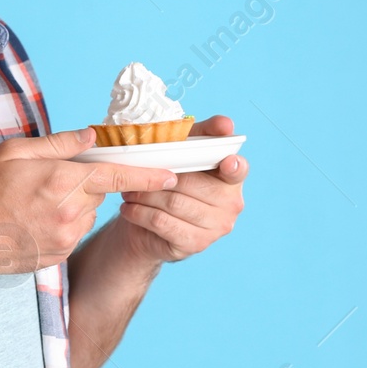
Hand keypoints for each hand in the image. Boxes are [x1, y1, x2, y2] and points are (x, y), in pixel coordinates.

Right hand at [0, 126, 180, 282]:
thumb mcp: (12, 153)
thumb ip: (57, 144)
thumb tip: (90, 137)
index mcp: (61, 181)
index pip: (115, 176)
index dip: (146, 175)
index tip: (171, 174)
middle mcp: (69, 212)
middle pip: (98, 192)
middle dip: (84, 182)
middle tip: (50, 179)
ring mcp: (66, 236)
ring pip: (87, 212)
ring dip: (73, 204)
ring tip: (36, 202)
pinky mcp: (60, 254)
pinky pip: (74, 231)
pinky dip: (63, 222)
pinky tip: (35, 220)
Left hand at [114, 114, 247, 263]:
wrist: (150, 224)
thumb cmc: (170, 179)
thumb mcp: (183, 150)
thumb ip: (203, 133)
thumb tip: (226, 124)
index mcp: (232, 178)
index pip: (239, 169)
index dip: (233, 166)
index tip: (227, 162)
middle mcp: (232, 204)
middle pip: (192, 185)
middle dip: (158, 177)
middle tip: (134, 174)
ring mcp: (217, 227)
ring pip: (174, 204)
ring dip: (144, 195)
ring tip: (128, 190)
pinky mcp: (197, 243)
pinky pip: (163, 223)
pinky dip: (140, 213)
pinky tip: (128, 208)